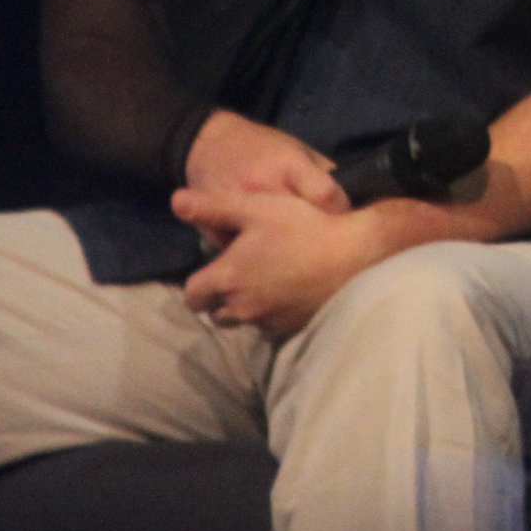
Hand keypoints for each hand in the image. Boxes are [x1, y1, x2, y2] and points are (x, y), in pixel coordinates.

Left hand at [173, 186, 385, 338]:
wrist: (355, 257)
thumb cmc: (303, 227)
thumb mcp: (257, 207)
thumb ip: (214, 207)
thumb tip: (175, 200)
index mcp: (227, 279)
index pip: (191, 295)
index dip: (198, 283)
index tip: (215, 269)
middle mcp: (242, 307)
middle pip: (215, 314)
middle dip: (221, 298)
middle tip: (242, 274)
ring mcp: (268, 322)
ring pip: (244, 320)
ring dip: (248, 307)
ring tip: (268, 284)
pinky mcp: (292, 330)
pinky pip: (271, 326)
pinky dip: (274, 313)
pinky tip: (292, 293)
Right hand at [182, 111, 345, 248]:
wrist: (208, 144)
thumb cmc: (262, 146)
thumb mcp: (297, 149)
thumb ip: (323, 173)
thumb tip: (356, 198)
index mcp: (288, 163)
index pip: (325, 196)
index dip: (343, 214)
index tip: (349, 226)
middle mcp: (262, 186)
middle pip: (301, 226)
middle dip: (318, 242)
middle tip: (328, 251)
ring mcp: (236, 210)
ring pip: (270, 249)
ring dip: (287, 259)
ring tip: (300, 263)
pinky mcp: (213, 228)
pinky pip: (242, 257)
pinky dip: (255, 265)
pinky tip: (266, 264)